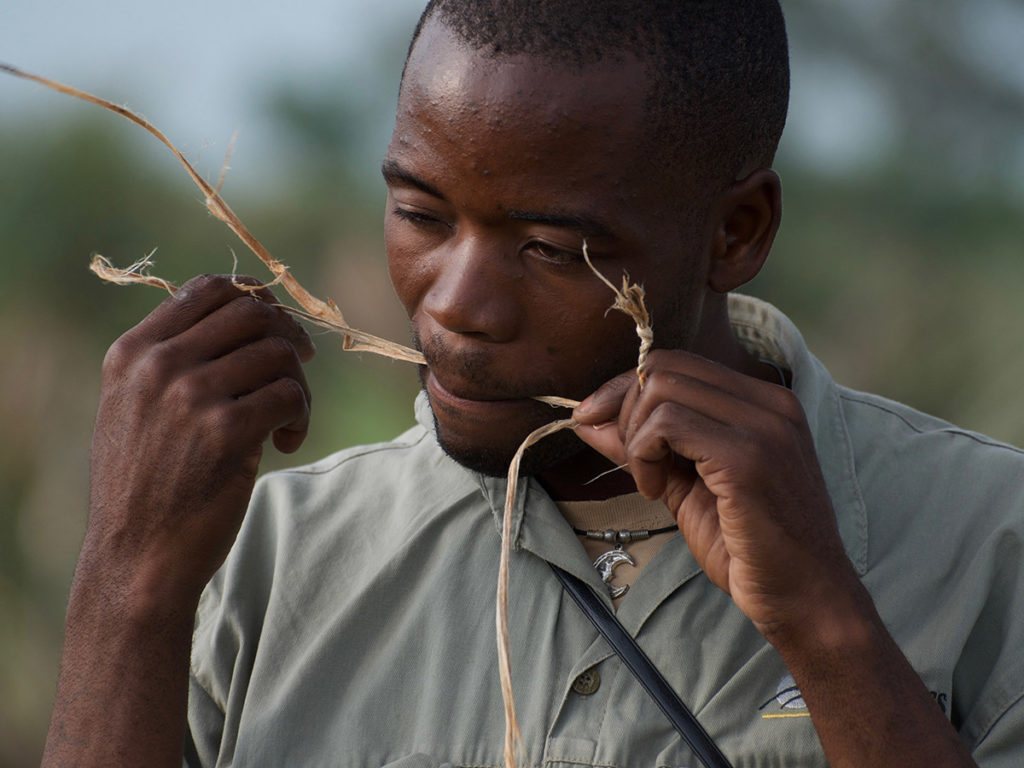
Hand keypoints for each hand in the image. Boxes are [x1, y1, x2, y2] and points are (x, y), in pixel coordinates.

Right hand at [83, 274, 314, 609]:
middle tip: (302, 365)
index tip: (277, 328)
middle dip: (289, 334)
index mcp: (133, 351)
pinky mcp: (227, 431)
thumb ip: (171, 361)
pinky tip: (286, 443)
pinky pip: (290, 395)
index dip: (258, 300)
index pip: (209, 288)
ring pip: (279, 353)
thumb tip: (246, 317)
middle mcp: (158, 364)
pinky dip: (301, 416)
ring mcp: (192, 395)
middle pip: (253, 313)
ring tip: (288, 419)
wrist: (137, 557)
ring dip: (299, 385)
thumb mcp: (133, 408)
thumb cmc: (146, 484)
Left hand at [573, 349, 858, 639]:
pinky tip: (657, 491)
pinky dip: (644, 455)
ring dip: (636, 437)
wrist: (804, 599)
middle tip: (633, 463)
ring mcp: (763, 426)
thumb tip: (587, 418)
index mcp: (763, 402)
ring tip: (651, 482)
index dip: (624, 388)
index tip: (596, 422)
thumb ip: (643, 445)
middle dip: (625, 410)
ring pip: (661, 389)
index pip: (676, 363)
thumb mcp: (684, 484)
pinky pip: (667, 425)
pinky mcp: (747, 457)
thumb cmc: (749, 547)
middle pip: (663, 367)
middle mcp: (770, 402)